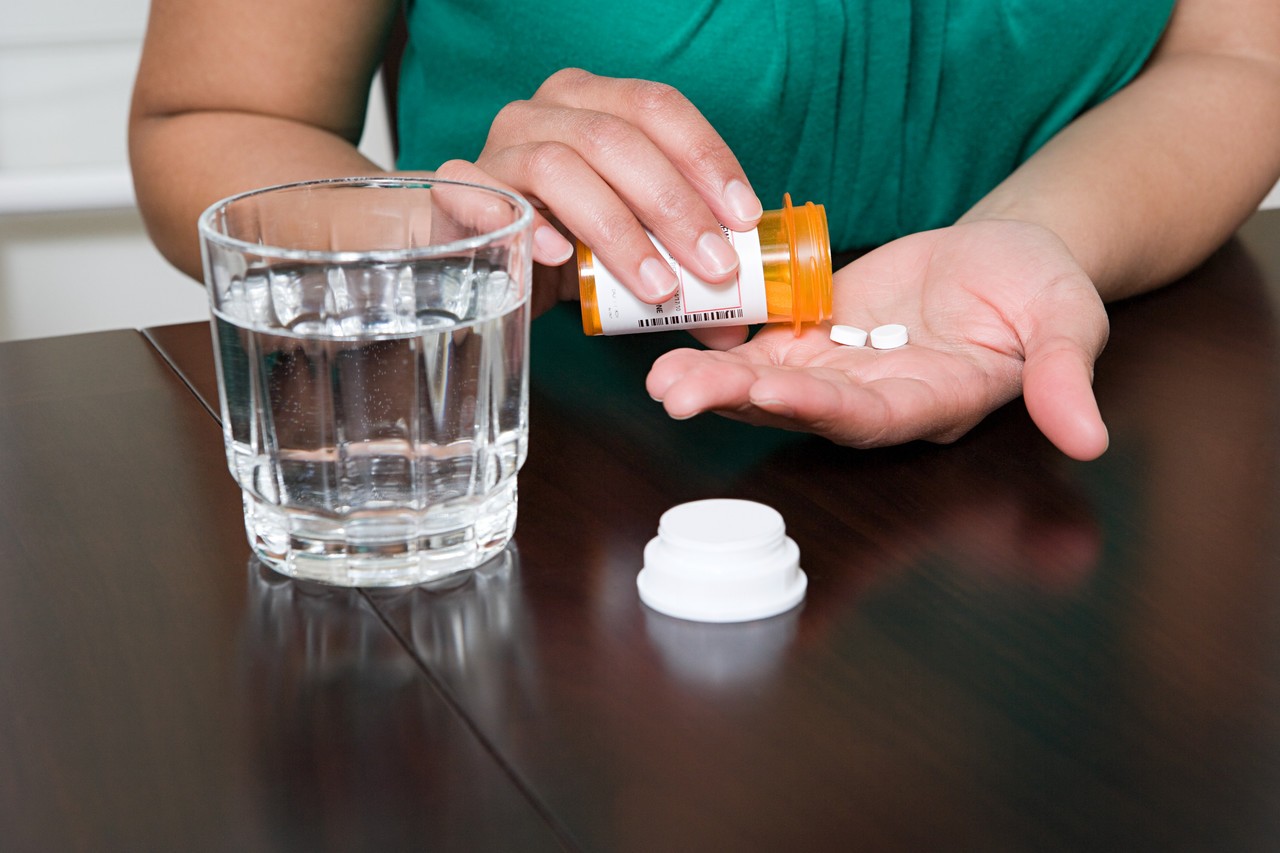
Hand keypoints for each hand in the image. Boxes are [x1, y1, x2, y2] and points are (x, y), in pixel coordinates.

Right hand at [438, 69, 764, 347]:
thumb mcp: (630, 249)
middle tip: (715, 266)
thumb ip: (680, 271)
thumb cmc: (561, 243)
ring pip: (558, 167)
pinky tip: (558, 257)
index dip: (706, 158)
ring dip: (617, 229)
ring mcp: (496, 148)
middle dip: (674, 206)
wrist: (474, 255)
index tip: (744, 219)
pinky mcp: (457, 190)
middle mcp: (543, 112)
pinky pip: (481, 195)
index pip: (658, 107)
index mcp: (594, 103)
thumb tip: (734, 321)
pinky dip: (522, 224)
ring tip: (657, 287)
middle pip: (614, 139)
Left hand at [646, 219, 1111, 459]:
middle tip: (677, 393)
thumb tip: (1089, 440)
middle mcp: (875, 397)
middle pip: (801, 408)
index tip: (773, 388)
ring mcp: (839, 369)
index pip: (872, 415)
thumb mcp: (1070, 319)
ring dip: (714, 381)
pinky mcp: (814, 336)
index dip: (821, 406)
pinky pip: (760, 345)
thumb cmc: (1040, 285)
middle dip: (740, 401)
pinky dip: (719, 344)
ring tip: (660, 376)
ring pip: (769, 383)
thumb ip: (1067, 375)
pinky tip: (674, 336)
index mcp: (934, 400)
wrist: (1003, 254)